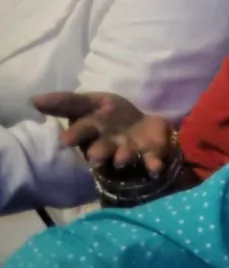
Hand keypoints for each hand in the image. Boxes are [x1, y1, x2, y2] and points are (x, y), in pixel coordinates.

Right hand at [30, 91, 174, 175]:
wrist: (143, 127)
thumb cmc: (111, 116)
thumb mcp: (91, 102)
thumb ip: (66, 102)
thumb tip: (33, 100)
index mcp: (94, 130)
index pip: (81, 132)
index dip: (74, 135)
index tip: (65, 140)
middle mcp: (109, 144)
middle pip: (102, 149)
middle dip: (98, 153)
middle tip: (94, 157)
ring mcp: (131, 149)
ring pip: (125, 155)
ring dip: (124, 157)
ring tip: (123, 159)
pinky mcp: (152, 153)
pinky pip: (153, 159)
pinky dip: (154, 164)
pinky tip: (155, 167)